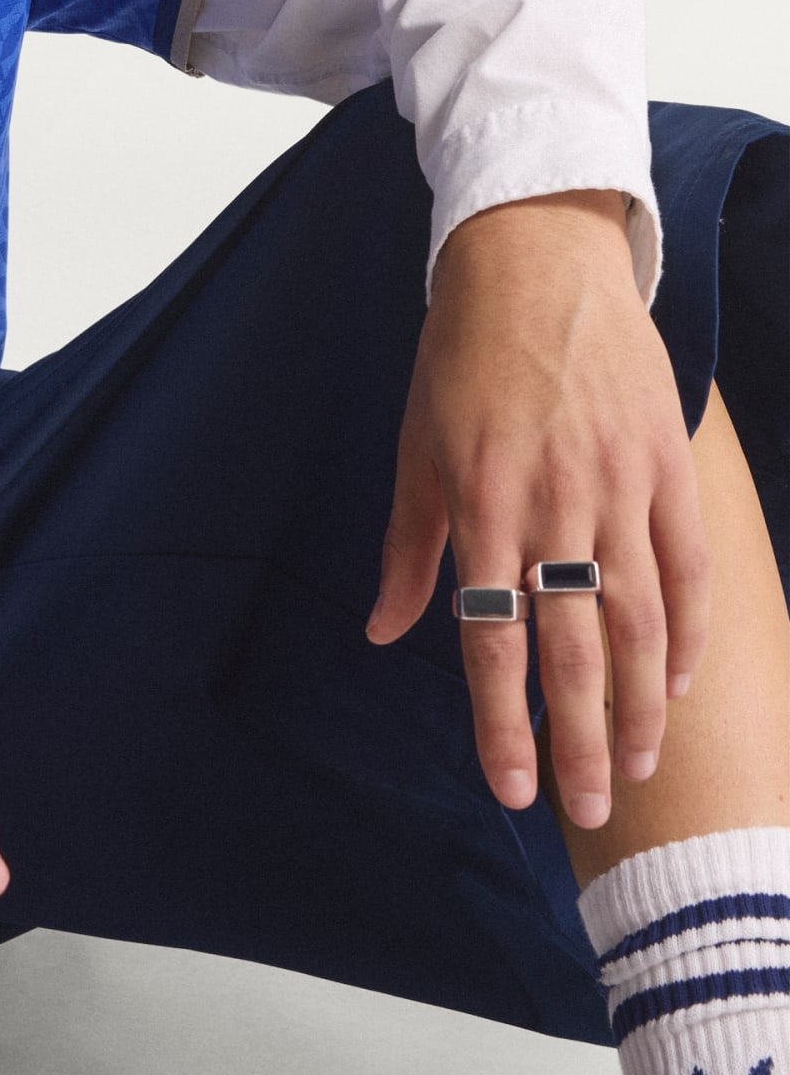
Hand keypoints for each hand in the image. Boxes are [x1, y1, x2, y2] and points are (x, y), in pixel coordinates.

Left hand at [364, 191, 710, 829]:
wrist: (535, 265)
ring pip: (640, 621)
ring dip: (640, 704)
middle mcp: (554, 503)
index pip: (492, 636)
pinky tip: (675, 682)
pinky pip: (688, 568)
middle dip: (578, 739)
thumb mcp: (415, 446)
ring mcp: (620, 485)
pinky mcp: (667, 464)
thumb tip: (385, 633)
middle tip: (588, 809)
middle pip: (573, 647)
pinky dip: (688, 633)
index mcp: (481, 501)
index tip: (509, 788)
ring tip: (636, 764)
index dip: (501, 720)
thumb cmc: (459, 357)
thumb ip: (409, 547)